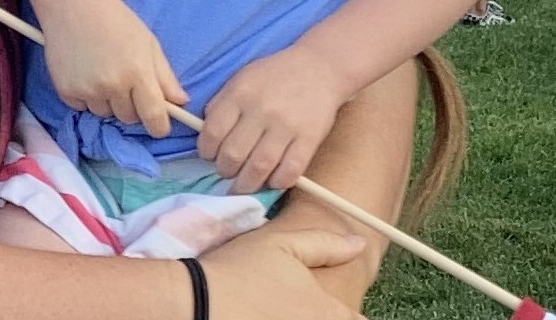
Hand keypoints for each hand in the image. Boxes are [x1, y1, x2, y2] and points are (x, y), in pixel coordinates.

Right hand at [40, 0, 186, 135]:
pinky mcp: (66, 90)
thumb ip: (166, 76)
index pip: (154, 117)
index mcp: (138, 72)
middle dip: (131, 107)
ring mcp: (87, 89)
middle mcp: (113, 84)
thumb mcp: (149, 43)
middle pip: (129, 118)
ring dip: (107, 102)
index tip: (158, 126)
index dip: (159, 127)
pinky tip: (84, 74)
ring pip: (104, 114)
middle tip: (125, 82)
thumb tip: (181, 102)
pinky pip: (81, 108)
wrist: (74, 4)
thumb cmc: (116, 21)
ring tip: (102, 73)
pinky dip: (85, 97)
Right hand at [195, 224, 363, 319]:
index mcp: (327, 311)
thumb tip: (359, 243)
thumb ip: (326, 244)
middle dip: (321, 314)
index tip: (330, 305)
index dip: (347, 312)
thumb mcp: (282, 244)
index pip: (358, 319)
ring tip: (277, 310)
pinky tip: (259, 317)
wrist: (196, 302)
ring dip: (297, 318)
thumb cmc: (241, 269)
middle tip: (295, 305)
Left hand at [198, 45, 345, 191]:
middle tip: (227, 172)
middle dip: (225, 170)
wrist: (319, 68)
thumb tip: (205, 134)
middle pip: (233, 154)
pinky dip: (277, 183)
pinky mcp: (309, 139)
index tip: (209, 156)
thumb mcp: (241, 79)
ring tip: (243, 185)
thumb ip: (222, 104)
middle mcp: (261, 110)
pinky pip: (290, 171)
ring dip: (247, 184)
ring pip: (259, 168)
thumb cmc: (274, 76)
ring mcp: (287, 126)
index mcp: (240, 94)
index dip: (206, 151)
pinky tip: (271, 180)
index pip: (212, 132)